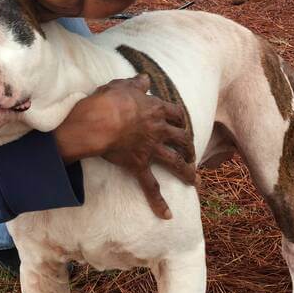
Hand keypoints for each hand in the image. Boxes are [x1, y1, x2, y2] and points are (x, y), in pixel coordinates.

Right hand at [55, 74, 196, 219]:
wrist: (99, 121)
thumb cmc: (108, 101)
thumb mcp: (122, 85)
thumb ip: (136, 83)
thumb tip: (145, 77)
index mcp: (156, 109)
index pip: (175, 113)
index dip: (180, 118)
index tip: (181, 123)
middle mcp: (158, 129)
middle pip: (182, 138)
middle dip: (189, 146)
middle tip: (191, 153)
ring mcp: (151, 148)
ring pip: (176, 162)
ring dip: (187, 172)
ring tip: (195, 181)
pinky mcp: (139, 164)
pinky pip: (151, 186)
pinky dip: (159, 201)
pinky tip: (167, 214)